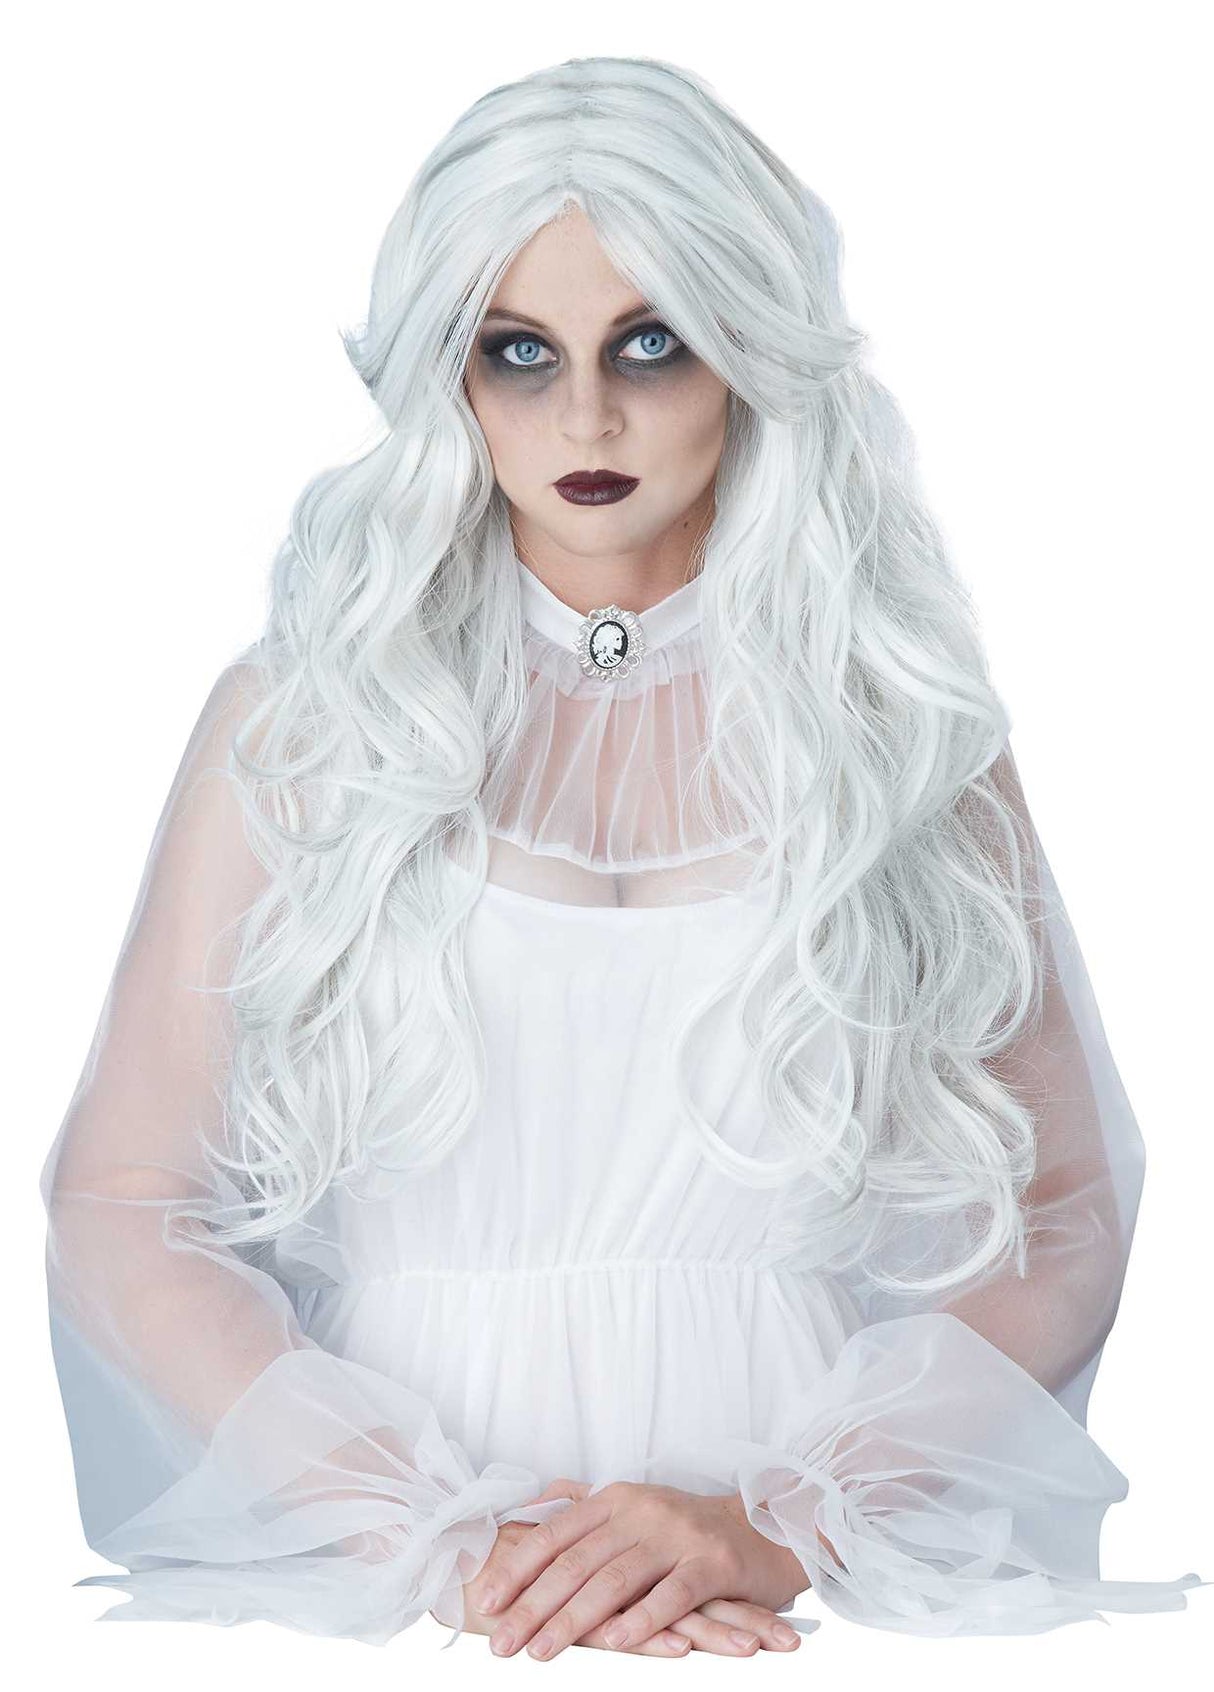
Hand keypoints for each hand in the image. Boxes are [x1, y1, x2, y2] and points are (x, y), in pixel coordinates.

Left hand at [475, 1478, 811, 1659]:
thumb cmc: (688, 1526)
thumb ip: (584, 1506)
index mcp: (615, 1498)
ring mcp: (676, 1537)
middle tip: (500, 1642)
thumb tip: (531, 1504)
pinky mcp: (712, 1564)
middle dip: (532, 1605)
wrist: (765, 1525)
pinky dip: (641, 1620)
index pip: (554, 1534)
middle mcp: (641, 1512)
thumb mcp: (634, 1504)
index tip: (485, 1602)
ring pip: (615, 1581)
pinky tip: (613, 1643)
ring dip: (573, 1620)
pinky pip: (671, 1595)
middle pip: (577, 1562)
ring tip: (540, 1651)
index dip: (517, 1568)